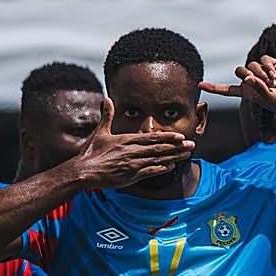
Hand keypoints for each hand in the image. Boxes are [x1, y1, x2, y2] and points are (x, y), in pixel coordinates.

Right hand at [74, 98, 195, 188]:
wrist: (84, 171)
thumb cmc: (92, 153)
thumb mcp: (100, 132)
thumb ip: (107, 116)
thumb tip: (108, 99)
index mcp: (126, 140)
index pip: (151, 137)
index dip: (167, 136)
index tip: (179, 135)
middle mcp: (132, 151)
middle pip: (159, 147)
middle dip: (176, 146)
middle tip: (191, 144)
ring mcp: (133, 164)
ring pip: (158, 159)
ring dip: (174, 157)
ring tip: (187, 155)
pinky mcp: (131, 176)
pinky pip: (150, 171)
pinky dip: (162, 169)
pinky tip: (172, 167)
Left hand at [200, 56, 275, 119]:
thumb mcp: (270, 101)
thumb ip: (259, 90)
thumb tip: (248, 78)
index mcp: (250, 94)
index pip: (228, 90)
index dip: (215, 87)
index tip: (201, 85)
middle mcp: (254, 82)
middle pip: (239, 71)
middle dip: (246, 75)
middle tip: (261, 82)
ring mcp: (263, 72)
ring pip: (251, 64)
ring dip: (260, 73)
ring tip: (273, 82)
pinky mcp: (273, 64)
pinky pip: (263, 59)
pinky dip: (267, 66)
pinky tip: (275, 74)